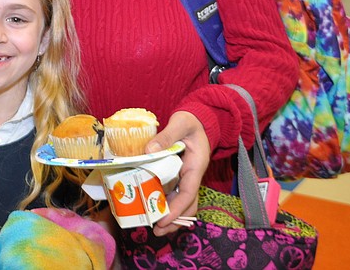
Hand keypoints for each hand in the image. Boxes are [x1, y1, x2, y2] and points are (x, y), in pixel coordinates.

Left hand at [145, 111, 210, 235]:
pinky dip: (165, 203)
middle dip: (175, 220)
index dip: (178, 208)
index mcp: (196, 166)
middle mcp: (192, 175)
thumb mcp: (180, 123)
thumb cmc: (191, 121)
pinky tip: (151, 208)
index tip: (165, 220)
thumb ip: (167, 136)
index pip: (189, 192)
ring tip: (154, 226)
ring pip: (181, 202)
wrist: (199, 118)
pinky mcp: (178, 175)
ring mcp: (186, 177)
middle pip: (188, 204)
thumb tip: (150, 151)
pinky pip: (173, 193)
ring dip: (170, 215)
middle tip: (158, 230)